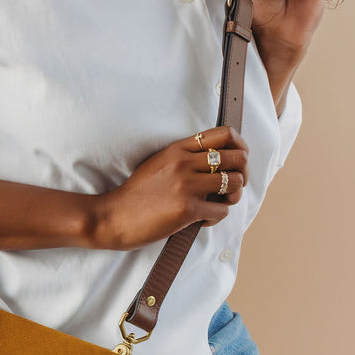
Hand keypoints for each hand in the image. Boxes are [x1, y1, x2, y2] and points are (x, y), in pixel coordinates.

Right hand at [91, 126, 248, 250]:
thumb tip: (215, 163)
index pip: (225, 134)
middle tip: (230, 186)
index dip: (240, 147)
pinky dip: (215, 217)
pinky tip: (201, 220)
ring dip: (232, 196)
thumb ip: (183, 159)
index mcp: (178, 149)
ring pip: (234, 183)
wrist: (112, 217)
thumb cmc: (135, 195)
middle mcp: (184, 163)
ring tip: (218, 204)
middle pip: (238, 157)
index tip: (235, 162)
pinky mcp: (187, 209)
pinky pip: (222, 211)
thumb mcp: (157, 165)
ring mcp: (186, 185)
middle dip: (242, 174)